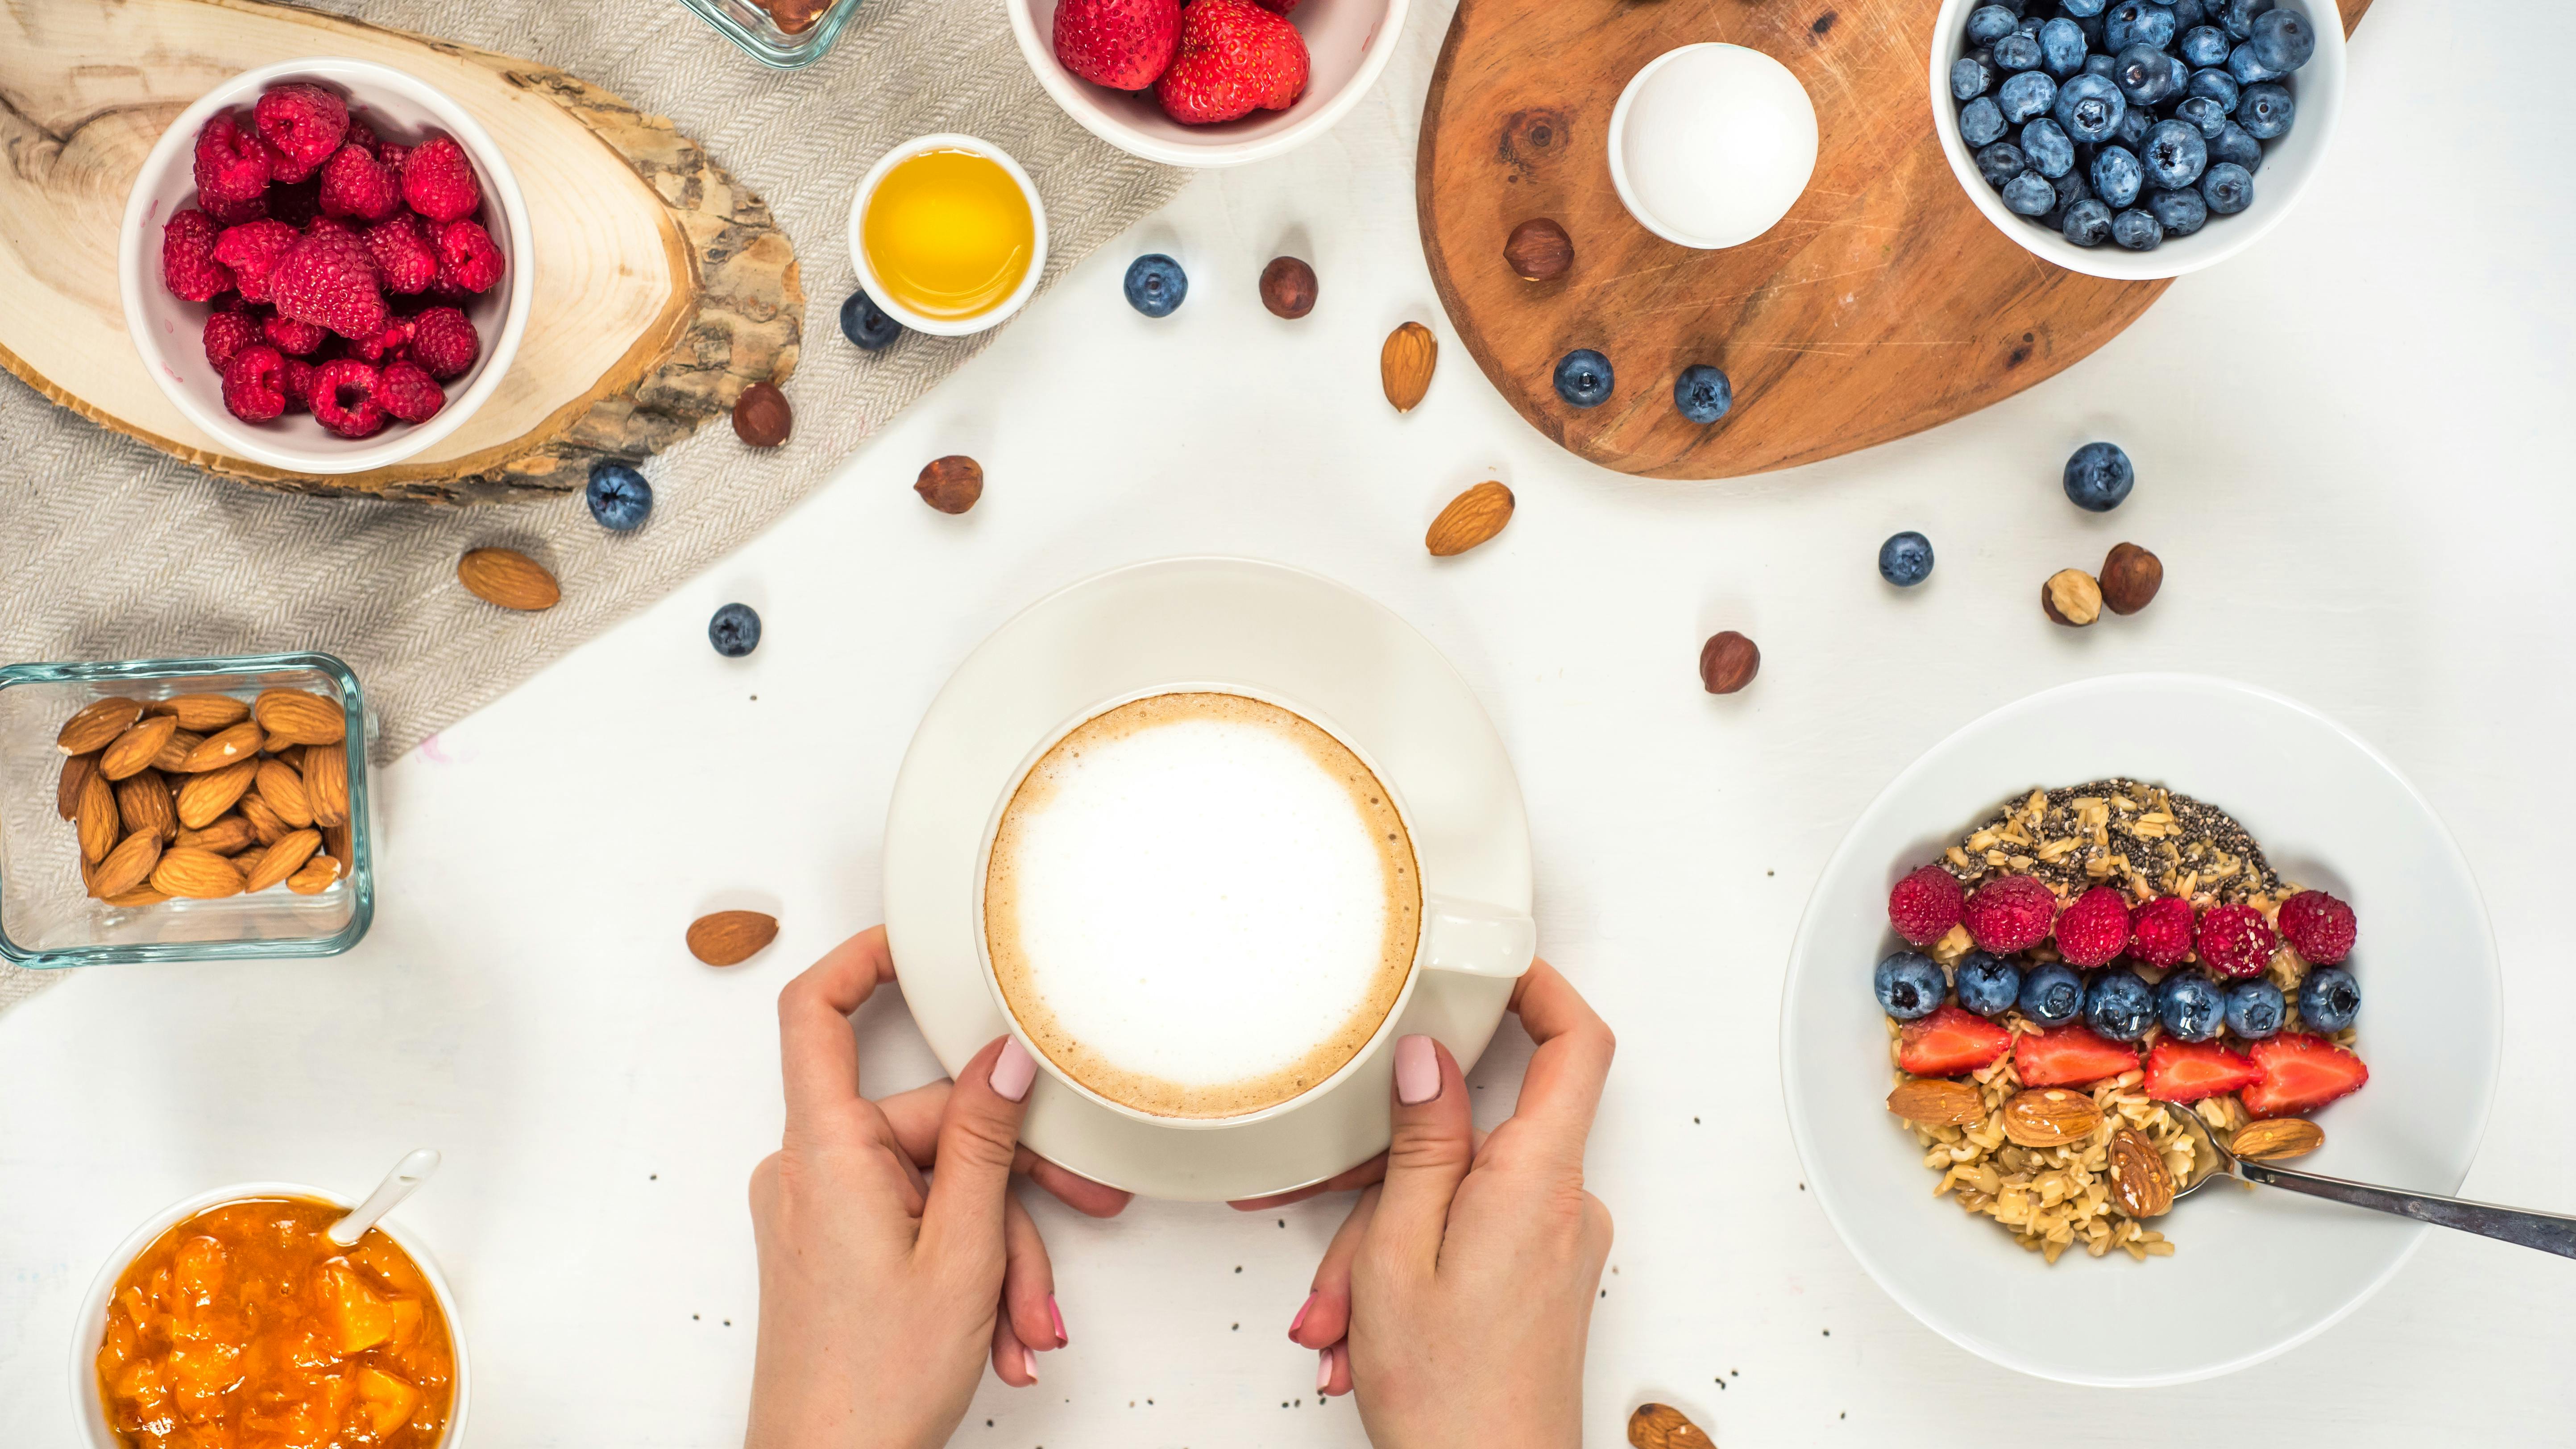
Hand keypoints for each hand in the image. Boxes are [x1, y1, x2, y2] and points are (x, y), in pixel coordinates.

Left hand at [745, 928, 1128, 1448]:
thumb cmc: (871, 1386)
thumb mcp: (962, 1251)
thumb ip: (984, 1144)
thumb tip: (1003, 1062)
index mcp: (826, 1152)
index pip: (814, 1014)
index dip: (859, 960)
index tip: (914, 942)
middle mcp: (812, 1170)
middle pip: (928, 1124)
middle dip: (1012, 1183)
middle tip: (1080, 1206)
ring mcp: (821, 1211)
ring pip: (937, 1186)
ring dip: (999, 1251)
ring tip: (1027, 1320)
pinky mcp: (833, 1247)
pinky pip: (916, 1224)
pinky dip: (968, 1271)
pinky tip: (1001, 1331)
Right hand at [1281, 960, 1614, 1448]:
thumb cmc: (1452, 1401)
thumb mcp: (1401, 1252)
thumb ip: (1420, 1144)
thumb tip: (1430, 1058)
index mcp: (1538, 1182)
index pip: (1578, 1046)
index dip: (1543, 989)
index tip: (1493, 964)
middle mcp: (1563, 1206)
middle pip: (1476, 1137)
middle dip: (1385, 1186)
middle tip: (1333, 1248)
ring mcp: (1556, 1245)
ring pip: (1454, 1196)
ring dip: (1382, 1249)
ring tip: (1341, 1319)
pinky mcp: (1541, 1278)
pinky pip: (1465, 1238)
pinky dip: (1407, 1272)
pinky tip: (1362, 1329)